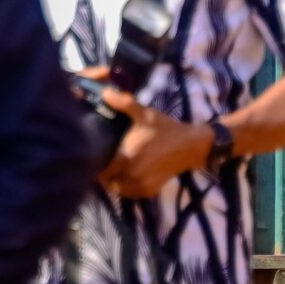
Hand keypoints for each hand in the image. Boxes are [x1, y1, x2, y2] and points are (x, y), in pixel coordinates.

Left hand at [95, 88, 214, 200]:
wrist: (190, 146)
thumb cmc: (165, 129)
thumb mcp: (144, 113)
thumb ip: (123, 103)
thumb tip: (105, 92)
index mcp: (126, 157)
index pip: (99, 166)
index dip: (94, 161)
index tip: (94, 151)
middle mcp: (131, 175)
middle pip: (106, 178)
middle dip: (103, 169)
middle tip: (103, 157)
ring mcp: (140, 186)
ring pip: (116, 187)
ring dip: (113, 179)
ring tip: (114, 166)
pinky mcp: (148, 191)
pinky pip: (128, 192)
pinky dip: (125, 185)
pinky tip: (126, 173)